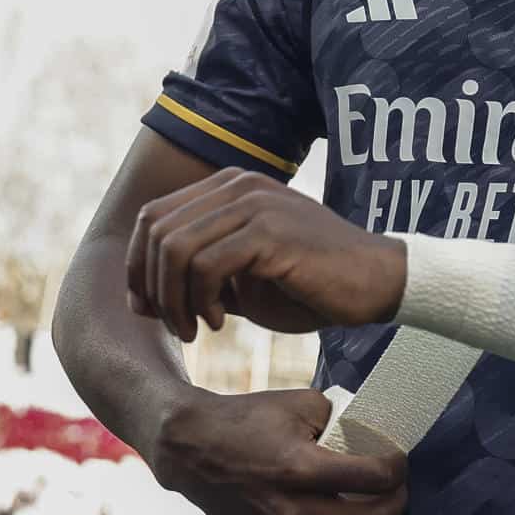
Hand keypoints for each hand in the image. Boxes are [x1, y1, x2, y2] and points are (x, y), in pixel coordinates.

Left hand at [127, 168, 405, 341]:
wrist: (376, 283)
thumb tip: (143, 296)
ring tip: (195, 329)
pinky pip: (206, 266)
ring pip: (175, 248)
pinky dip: (201, 302)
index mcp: (231, 187)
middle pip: (157, 230)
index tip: (146, 309)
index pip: (154, 216)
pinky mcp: (270, 232)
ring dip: (174, 299)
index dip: (138, 265)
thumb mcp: (243, 278)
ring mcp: (255, 204)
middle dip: (151, 286)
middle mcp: (239, 185)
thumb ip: (199, 275)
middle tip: (174, 326)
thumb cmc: (311, 285)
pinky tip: (221, 324)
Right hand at [151, 386, 407, 514]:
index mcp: (298, 468)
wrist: (192, 450)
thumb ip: (342, 418)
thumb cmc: (248, 420)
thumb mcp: (299, 402)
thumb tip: (374, 435)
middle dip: (395, 502)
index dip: (398, 467)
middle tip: (395, 486)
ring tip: (369, 503)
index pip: (374, 478)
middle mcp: (288, 511)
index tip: (398, 459)